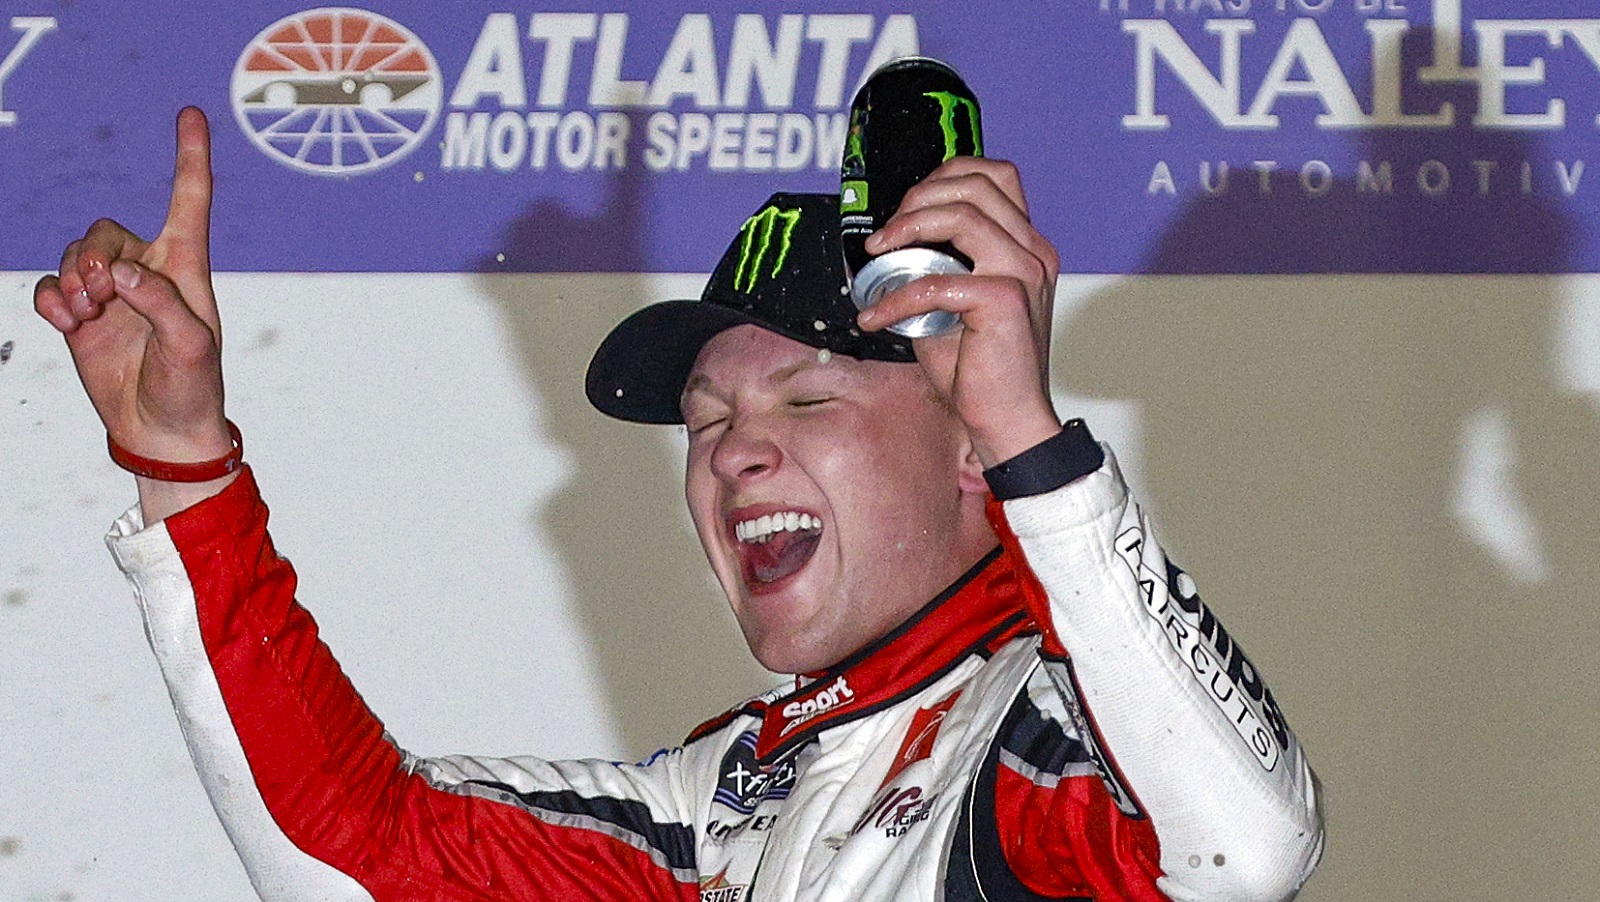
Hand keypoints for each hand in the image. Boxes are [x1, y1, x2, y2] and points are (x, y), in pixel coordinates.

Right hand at [33, 107, 234, 520]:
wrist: (161, 430)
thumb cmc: (193, 387)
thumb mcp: (191, 347)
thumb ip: (161, 304)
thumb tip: (122, 271)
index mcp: (185, 268)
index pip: (190, 201)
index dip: (190, 157)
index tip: (191, 114)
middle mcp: (147, 272)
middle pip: (105, 230)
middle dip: (92, 256)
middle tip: (100, 296)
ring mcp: (111, 293)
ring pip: (74, 255)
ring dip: (70, 279)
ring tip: (86, 315)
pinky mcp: (81, 316)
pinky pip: (50, 287)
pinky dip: (51, 300)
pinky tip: (66, 322)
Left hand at [855, 157, 1061, 466]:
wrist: (1007, 422)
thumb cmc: (981, 370)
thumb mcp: (952, 305)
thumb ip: (933, 267)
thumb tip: (887, 248)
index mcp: (1026, 246)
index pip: (996, 175)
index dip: (944, 176)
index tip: (906, 208)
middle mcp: (1033, 251)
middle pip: (977, 184)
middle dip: (918, 198)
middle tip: (884, 236)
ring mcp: (1025, 271)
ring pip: (963, 216)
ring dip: (908, 229)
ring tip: (877, 256)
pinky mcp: (1006, 299)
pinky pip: (938, 281)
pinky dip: (897, 296)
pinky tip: (877, 316)